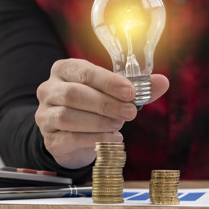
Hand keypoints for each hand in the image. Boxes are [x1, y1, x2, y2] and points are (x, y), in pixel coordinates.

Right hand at [35, 58, 169, 168]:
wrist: (72, 137)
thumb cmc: (93, 108)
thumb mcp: (113, 94)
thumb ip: (137, 88)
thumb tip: (163, 82)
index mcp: (64, 70)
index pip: (84, 72)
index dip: (108, 82)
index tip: (130, 92)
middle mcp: (49, 90)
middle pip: (74, 94)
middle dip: (106, 104)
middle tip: (130, 112)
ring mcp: (45, 115)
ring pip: (69, 117)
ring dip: (99, 122)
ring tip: (119, 125)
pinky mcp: (50, 138)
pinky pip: (70, 138)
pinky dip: (94, 138)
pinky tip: (112, 138)